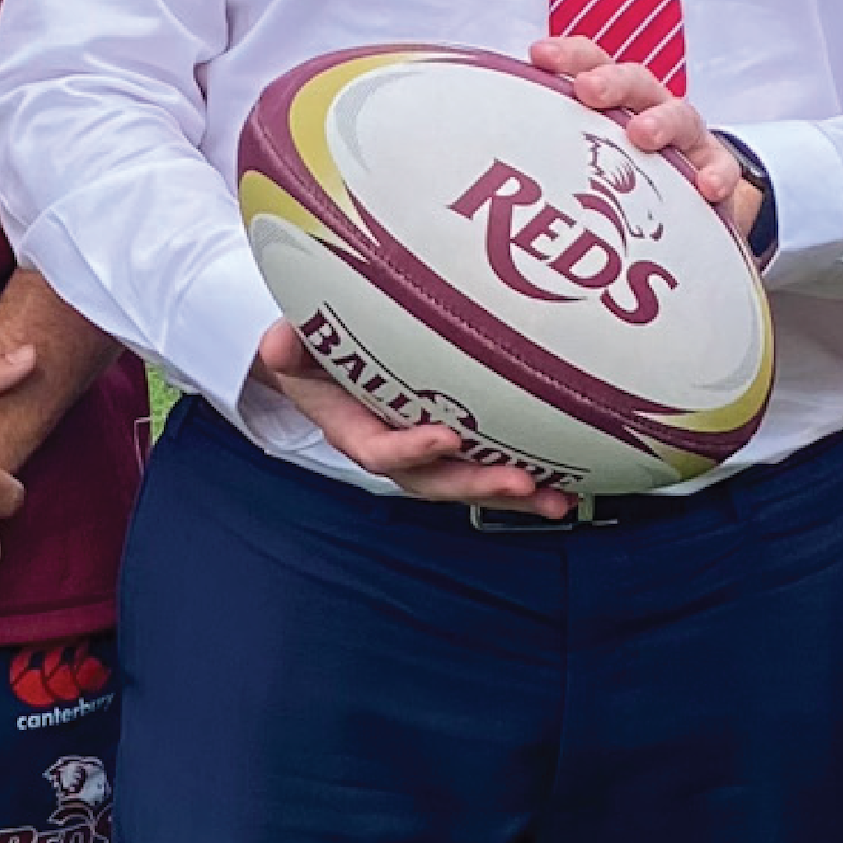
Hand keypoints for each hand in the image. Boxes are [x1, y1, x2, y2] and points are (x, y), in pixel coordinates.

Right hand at [255, 321, 574, 514]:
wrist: (321, 362)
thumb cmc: (312, 348)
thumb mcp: (292, 342)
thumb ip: (287, 344)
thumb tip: (275, 345)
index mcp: (353, 430)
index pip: (379, 450)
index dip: (411, 449)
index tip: (445, 436)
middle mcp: (394, 450)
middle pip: (435, 481)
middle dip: (477, 485)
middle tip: (520, 482)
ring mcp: (425, 454)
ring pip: (468, 483)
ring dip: (513, 495)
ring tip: (557, 500)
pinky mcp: (452, 446)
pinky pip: (486, 466)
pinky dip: (524, 479)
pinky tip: (567, 480)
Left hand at [530, 36, 761, 246]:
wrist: (684, 211)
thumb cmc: (615, 180)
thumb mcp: (574, 160)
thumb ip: (532, 152)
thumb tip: (456, 160)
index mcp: (610, 100)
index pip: (590, 63)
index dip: (568, 55)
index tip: (537, 55)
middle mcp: (649, 109)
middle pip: (634, 80)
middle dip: (610, 80)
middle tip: (587, 91)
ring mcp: (686, 141)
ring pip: (680, 116)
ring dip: (660, 120)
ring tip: (641, 134)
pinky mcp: (715, 174)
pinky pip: (720, 169)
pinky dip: (716, 175)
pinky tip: (706, 188)